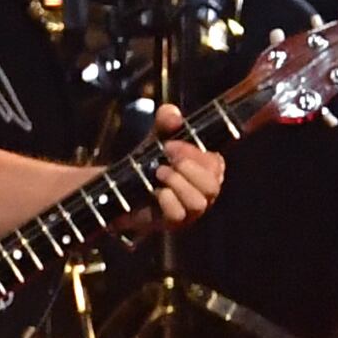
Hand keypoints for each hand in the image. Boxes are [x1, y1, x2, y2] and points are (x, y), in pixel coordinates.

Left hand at [125, 104, 224, 230]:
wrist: (120, 186)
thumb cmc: (148, 161)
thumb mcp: (157, 137)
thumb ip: (166, 122)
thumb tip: (172, 114)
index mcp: (207, 171)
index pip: (216, 164)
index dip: (196, 153)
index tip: (171, 144)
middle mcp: (203, 193)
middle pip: (213, 186)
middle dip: (188, 167)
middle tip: (165, 157)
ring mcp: (189, 211)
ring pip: (198, 203)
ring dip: (176, 183)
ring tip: (158, 173)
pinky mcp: (172, 223)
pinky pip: (178, 215)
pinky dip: (166, 199)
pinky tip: (155, 191)